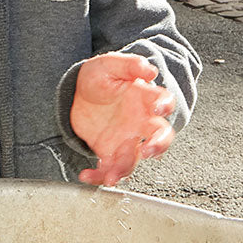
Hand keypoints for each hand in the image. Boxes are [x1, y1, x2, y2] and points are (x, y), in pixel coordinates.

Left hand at [70, 52, 175, 185]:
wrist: (77, 94)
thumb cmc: (98, 77)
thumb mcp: (109, 65)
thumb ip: (128, 65)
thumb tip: (149, 70)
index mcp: (144, 98)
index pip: (163, 102)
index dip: (165, 105)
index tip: (158, 107)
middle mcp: (140, 122)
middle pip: (160, 137)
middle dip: (158, 145)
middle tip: (147, 150)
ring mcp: (127, 140)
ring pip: (134, 159)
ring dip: (124, 170)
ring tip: (111, 177)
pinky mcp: (110, 152)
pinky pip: (109, 168)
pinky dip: (99, 176)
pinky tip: (86, 174)